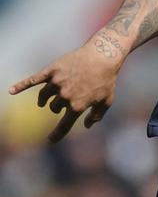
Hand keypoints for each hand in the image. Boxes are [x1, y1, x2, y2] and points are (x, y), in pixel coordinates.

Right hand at [9, 35, 124, 142]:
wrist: (103, 55)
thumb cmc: (107, 79)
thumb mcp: (107, 100)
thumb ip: (97, 115)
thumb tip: (86, 126)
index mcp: (78, 106)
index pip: (63, 125)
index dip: (56, 135)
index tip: (50, 141)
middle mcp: (65, 95)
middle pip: (54, 107)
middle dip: (57, 108)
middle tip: (62, 104)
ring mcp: (57, 82)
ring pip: (44, 96)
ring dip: (44, 100)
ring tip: (44, 102)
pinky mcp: (51, 70)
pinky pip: (33, 80)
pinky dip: (21, 86)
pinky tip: (12, 91)